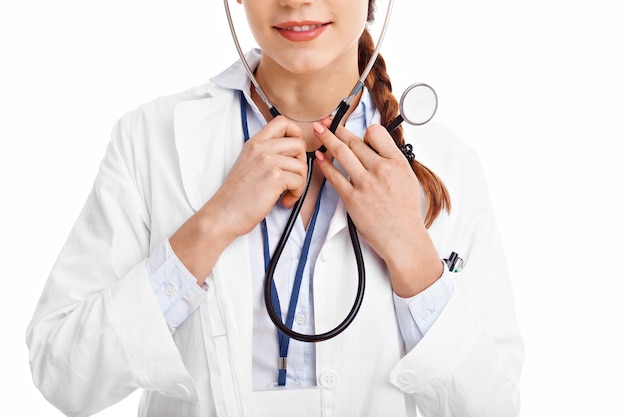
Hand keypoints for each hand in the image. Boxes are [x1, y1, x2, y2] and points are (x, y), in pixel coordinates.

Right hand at [170, 116, 307, 281]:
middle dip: (301, 163)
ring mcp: (268, 161)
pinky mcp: (274, 177)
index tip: (294, 152)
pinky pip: (300, 181)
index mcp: (254, 143)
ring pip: (302, 164)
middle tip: (292, 178)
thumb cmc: (237, 196)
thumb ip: (266, 154)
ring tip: (287, 193)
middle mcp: (261, 148)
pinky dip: (296, 194)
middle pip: (298, 143)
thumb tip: (292, 155)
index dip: (296, 134)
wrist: (224, 214)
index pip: (282, 121)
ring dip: (300, 182)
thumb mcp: (248, 164)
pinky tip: (284, 200)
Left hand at [313, 119, 442, 295]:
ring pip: (342, 154)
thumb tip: (374, 145)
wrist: (402, 237)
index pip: (376, 134)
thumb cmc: (405, 211)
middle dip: (338, 128)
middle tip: (327, 121)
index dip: (364, 130)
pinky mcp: (352, 198)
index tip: (354, 128)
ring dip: (328, 139)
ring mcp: (365, 184)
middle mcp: (381, 170)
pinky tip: (319, 158)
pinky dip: (325, 165)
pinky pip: (334, 176)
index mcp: (396, 163)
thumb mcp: (407, 177)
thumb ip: (391, 159)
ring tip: (319, 130)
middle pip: (355, 142)